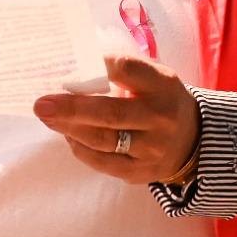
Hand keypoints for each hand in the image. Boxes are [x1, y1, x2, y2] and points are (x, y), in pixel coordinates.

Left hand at [34, 54, 198, 183]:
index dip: (95, 66)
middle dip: (71, 108)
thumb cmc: (161, 100)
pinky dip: (79, 147)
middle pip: (110, 113)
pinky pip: (101, 162)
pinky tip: (68, 134)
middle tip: (41, 104)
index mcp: (162, 85)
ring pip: (102, 140)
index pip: (125, 69)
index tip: (69, 64)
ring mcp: (151, 149)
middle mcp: (160, 118)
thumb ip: (123, 71)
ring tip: (47, 117)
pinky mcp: (139, 172)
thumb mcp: (155, 78)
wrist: (194, 142)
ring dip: (69, 128)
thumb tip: (73, 66)